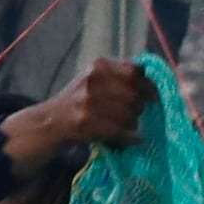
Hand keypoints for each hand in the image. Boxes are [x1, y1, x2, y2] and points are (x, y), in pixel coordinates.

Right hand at [0, 60, 151, 185]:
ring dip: (134, 124)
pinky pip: (121, 131)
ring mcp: (88, 101)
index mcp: (99, 66)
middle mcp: (93, 79)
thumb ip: (121, 77)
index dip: (149, 86)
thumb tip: (153, 84)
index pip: (135, 71)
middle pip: (135, 94)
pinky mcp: (85, 122)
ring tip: (127, 126)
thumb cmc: (80, 100)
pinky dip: (131, 137)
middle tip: (136, 114)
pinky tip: (131, 138)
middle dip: (140, 107)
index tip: (152, 97)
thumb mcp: (96, 79)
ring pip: (130, 115)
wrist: (50, 121)